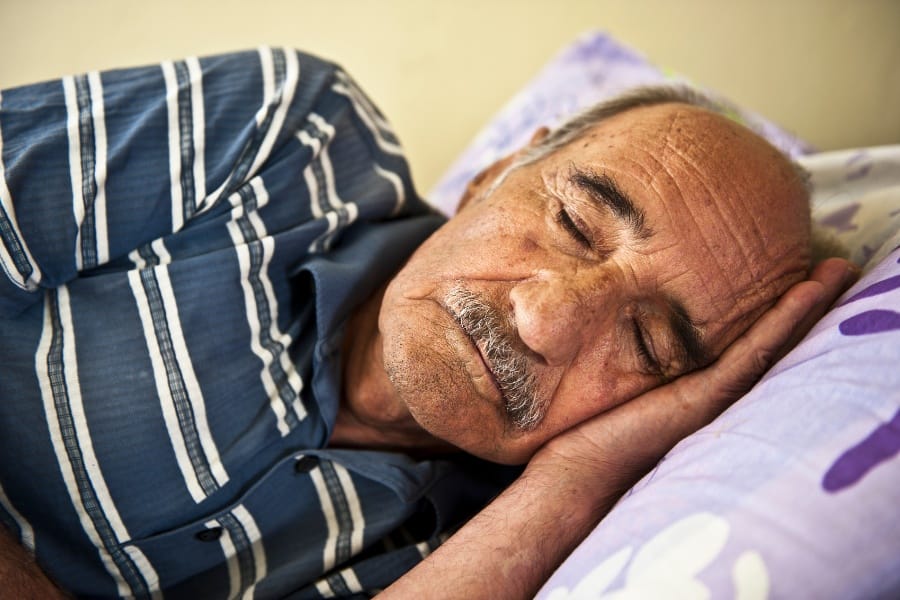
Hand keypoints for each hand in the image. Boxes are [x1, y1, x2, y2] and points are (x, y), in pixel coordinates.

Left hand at [527, 257, 858, 501]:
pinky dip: (782, 323)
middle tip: (840, 267)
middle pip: (771, 341)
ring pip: (772, 344)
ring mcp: (716, 395)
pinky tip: (806, 294)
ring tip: (839, 272)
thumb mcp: (619, 376)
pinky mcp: (706, 398)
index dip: (777, 310)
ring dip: (805, 308)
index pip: (747, 341)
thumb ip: (634, 348)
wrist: (579, 474)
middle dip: (805, 306)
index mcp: (700, 385)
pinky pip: (754, 353)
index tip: (800, 274)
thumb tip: (614, 303)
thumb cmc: (590, 429)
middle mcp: (717, 390)